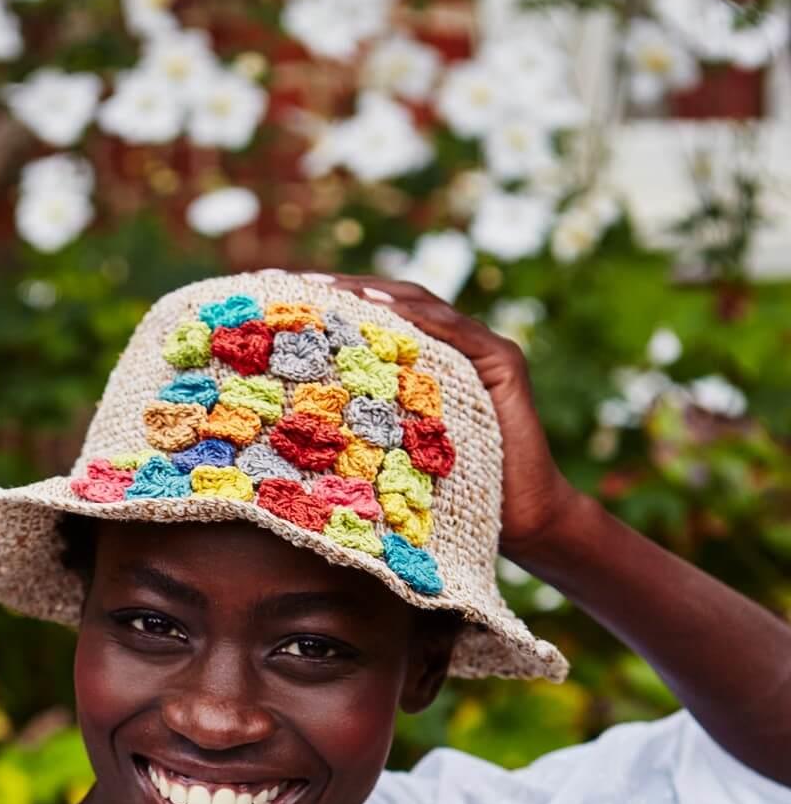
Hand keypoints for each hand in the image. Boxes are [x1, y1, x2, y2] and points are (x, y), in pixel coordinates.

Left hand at [308, 272, 580, 554]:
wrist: (523, 520)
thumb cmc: (451, 496)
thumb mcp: (391, 455)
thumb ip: (362, 427)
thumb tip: (291, 425)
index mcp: (428, 361)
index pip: (376, 318)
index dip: (332, 304)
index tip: (279, 298)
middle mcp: (457, 345)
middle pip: (394, 302)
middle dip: (344, 289)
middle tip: (292, 284)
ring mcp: (485, 349)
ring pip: (423, 308)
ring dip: (375, 295)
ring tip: (330, 290)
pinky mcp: (506, 363)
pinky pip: (459, 333)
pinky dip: (421, 318)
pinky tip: (381, 308)